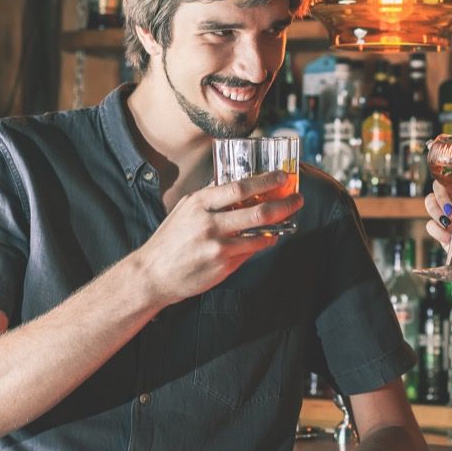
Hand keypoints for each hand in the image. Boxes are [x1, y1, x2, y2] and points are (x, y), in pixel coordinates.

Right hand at [136, 171, 302, 306]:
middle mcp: (209, 223)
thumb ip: (210, 197)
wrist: (153, 273)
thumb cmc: (170, 239)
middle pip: (258, 212)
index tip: (282, 177)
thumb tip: (236, 184)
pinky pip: (250, 252)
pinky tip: (269, 237)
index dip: (266, 181)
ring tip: (287, 219)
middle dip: (284, 204)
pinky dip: (263, 243)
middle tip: (298, 199)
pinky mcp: (223, 266)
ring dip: (278, 227)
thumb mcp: (185, 209)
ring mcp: (217, 246)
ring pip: (260, 234)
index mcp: (199, 203)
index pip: (240, 187)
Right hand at [423, 181, 451, 281]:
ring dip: (435, 213)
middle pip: (439, 189)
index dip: (450, 182)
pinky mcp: (444, 235)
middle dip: (440, 198)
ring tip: (448, 224)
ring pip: (432, 206)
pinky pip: (431, 226)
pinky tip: (449, 239)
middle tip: (449, 210)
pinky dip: (436, 231)